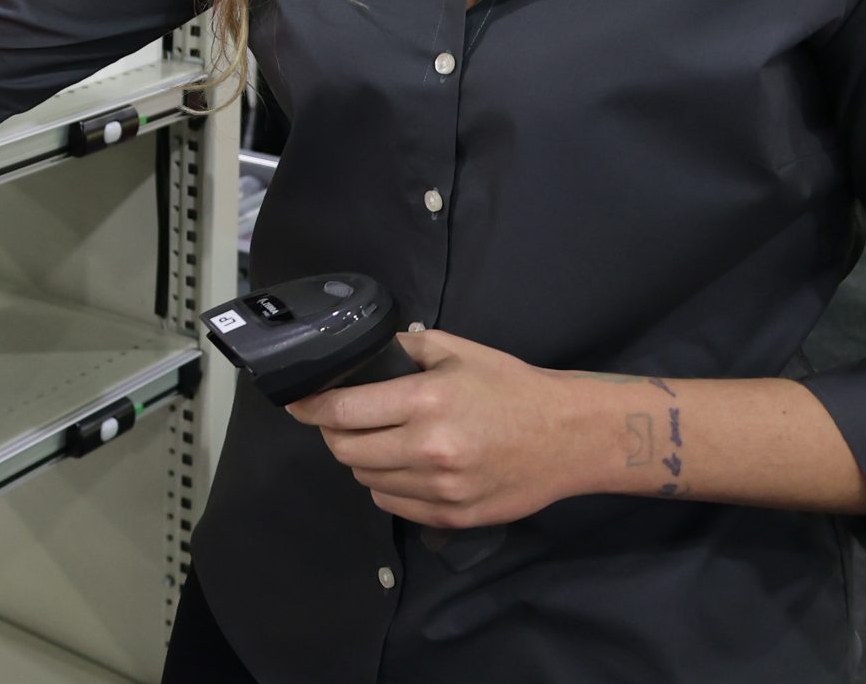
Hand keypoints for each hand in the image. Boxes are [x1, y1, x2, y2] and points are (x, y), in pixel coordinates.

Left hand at [286, 331, 589, 528]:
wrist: (568, 437)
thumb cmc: (509, 386)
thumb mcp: (455, 350)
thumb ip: (401, 347)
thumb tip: (355, 353)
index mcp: (426, 401)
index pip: (343, 411)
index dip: (311, 407)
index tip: (297, 402)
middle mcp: (429, 449)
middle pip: (346, 450)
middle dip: (333, 432)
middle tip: (342, 419)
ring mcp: (441, 489)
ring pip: (366, 480)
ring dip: (361, 459)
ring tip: (377, 440)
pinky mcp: (452, 517)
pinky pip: (393, 504)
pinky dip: (386, 485)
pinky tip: (401, 466)